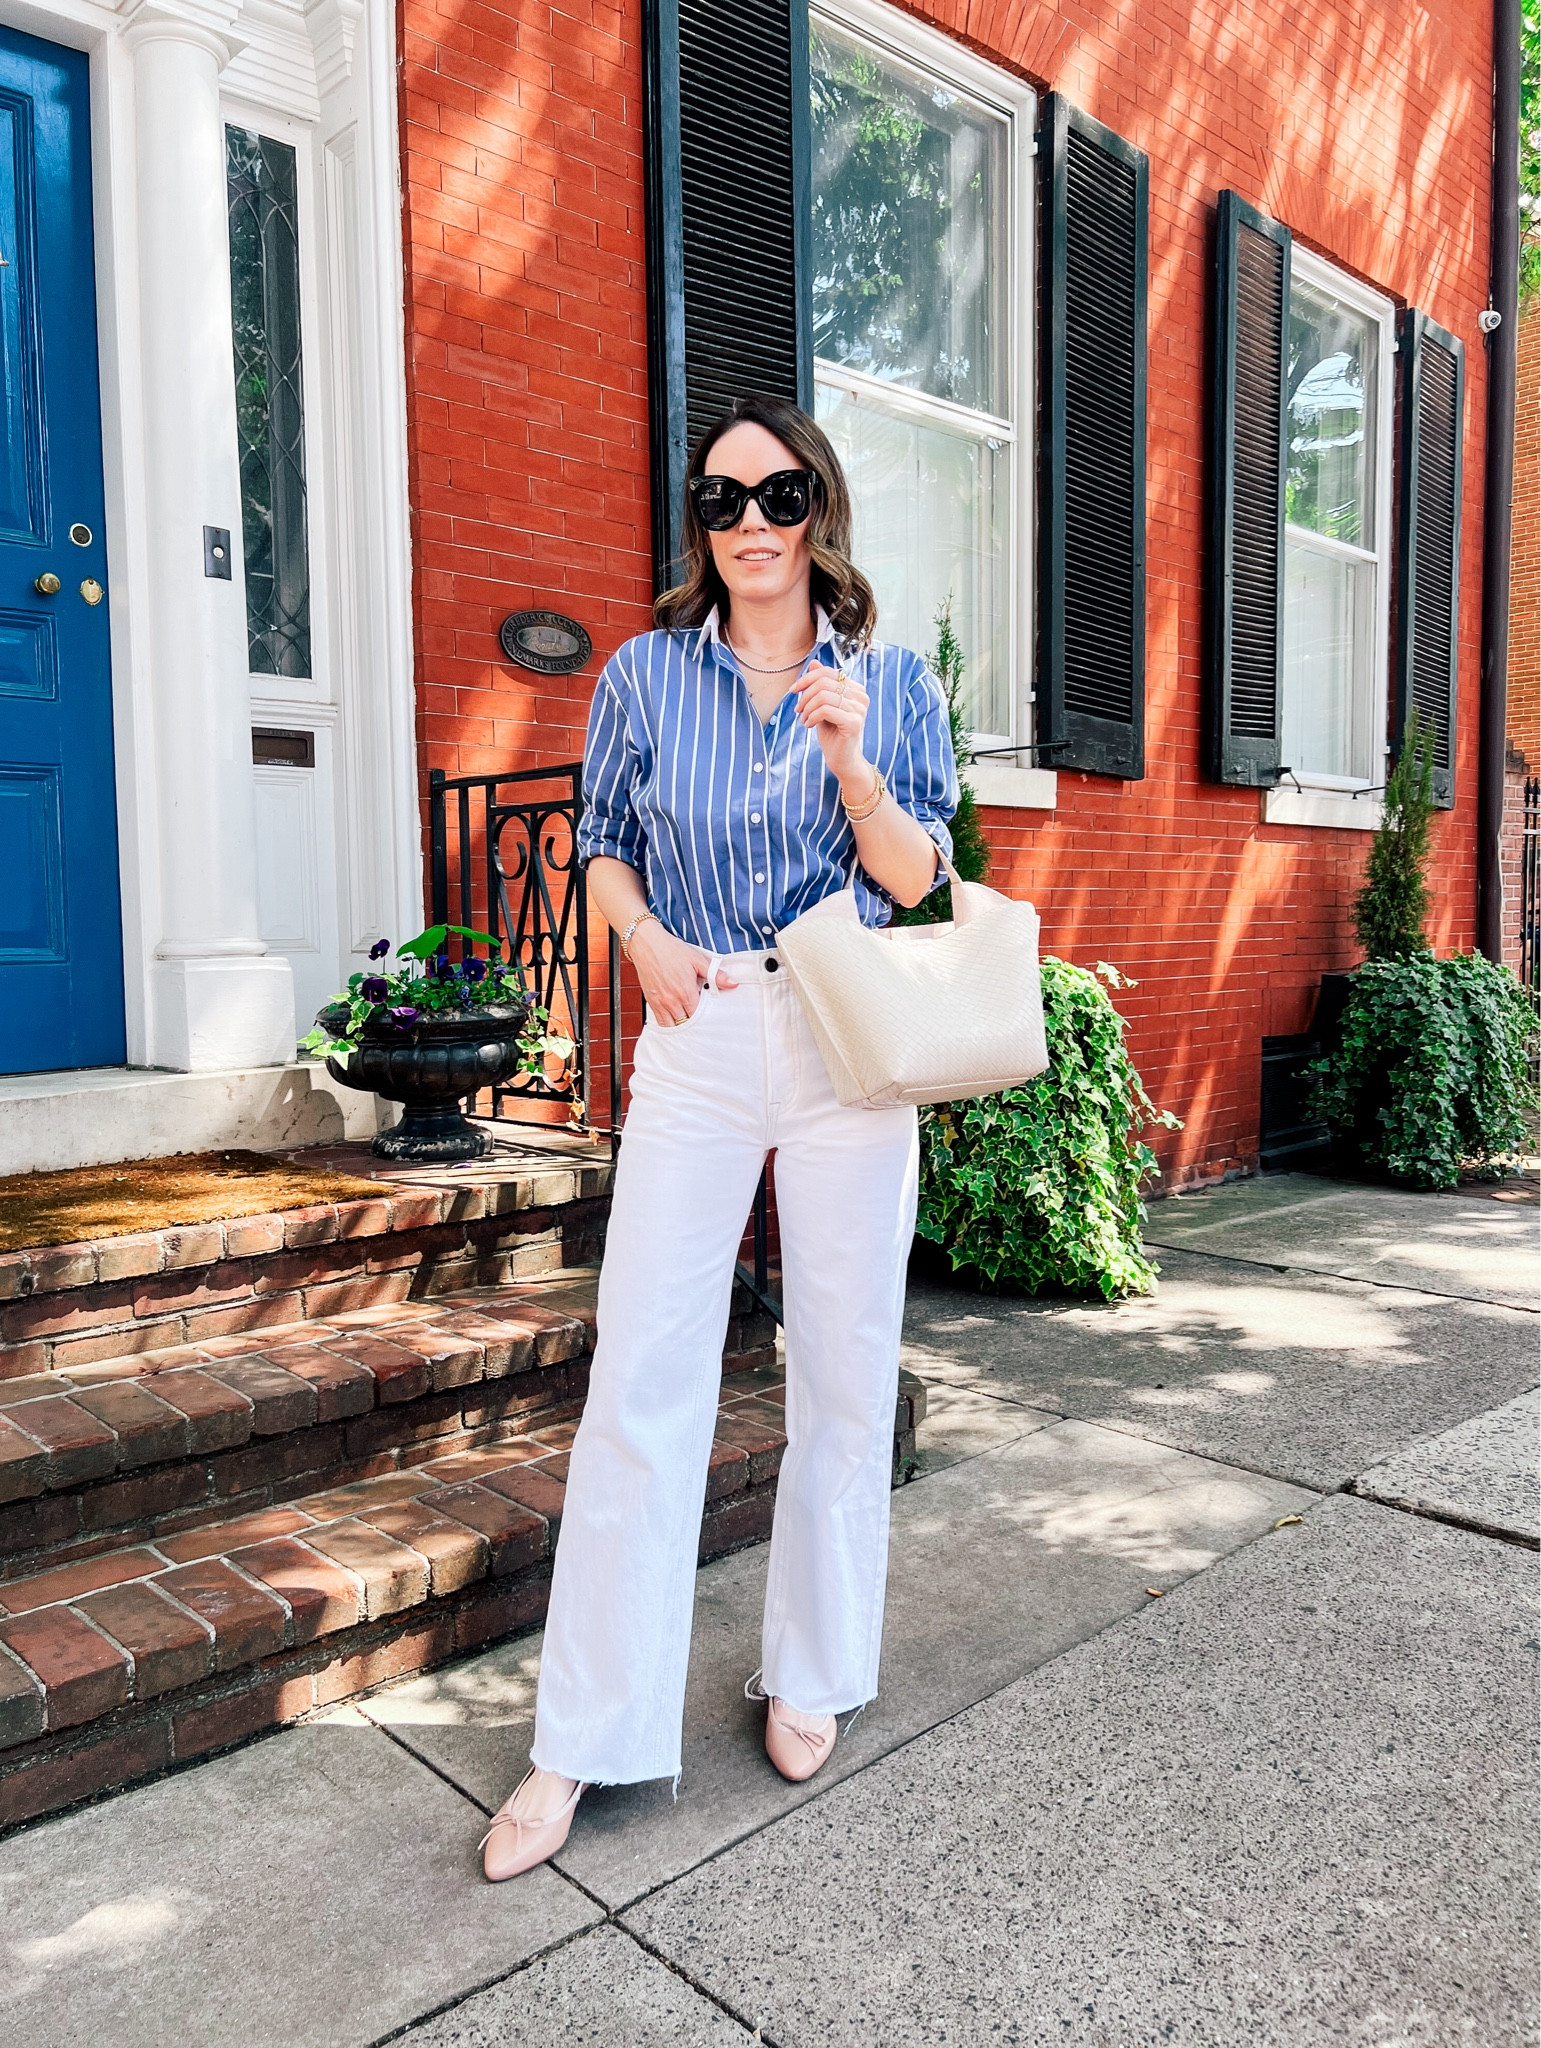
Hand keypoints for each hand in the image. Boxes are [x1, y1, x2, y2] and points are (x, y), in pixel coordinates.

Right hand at [630, 922, 736, 1025]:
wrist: (647, 945)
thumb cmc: (671, 950)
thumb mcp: (697, 960)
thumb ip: (715, 975)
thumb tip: (733, 984)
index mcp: (685, 992)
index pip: (700, 1016)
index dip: (706, 1016)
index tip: (710, 1012)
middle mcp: (672, 1001)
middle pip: (687, 1023)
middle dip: (695, 1022)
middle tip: (702, 1017)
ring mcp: (660, 1003)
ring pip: (673, 1026)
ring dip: (682, 1025)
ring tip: (689, 1019)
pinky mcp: (651, 1003)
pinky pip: (661, 1023)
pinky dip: (670, 1024)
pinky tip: (677, 1019)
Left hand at [795, 659, 868, 783]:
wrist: (842, 760)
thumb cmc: (833, 733)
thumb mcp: (822, 705)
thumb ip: (820, 685)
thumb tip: (814, 662)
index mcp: (855, 688)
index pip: (828, 672)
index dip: (807, 678)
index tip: (793, 691)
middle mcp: (861, 696)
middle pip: (823, 682)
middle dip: (805, 696)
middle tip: (798, 711)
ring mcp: (859, 709)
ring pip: (822, 696)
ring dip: (807, 709)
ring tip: (804, 720)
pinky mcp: (854, 722)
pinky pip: (825, 710)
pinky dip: (811, 717)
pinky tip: (809, 725)